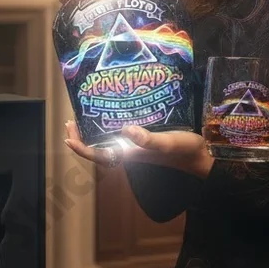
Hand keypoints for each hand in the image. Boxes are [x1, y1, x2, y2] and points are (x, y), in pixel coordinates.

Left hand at [64, 120, 213, 178]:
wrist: (200, 155)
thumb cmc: (183, 150)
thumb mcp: (167, 143)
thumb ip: (148, 140)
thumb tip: (126, 130)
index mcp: (130, 154)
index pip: (98, 155)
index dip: (81, 148)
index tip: (68, 137)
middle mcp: (128, 151)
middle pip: (97, 148)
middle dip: (82, 136)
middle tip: (71, 120)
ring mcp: (135, 146)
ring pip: (107, 141)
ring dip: (93, 130)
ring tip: (84, 114)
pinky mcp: (143, 140)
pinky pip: (119, 135)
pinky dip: (110, 125)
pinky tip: (112, 112)